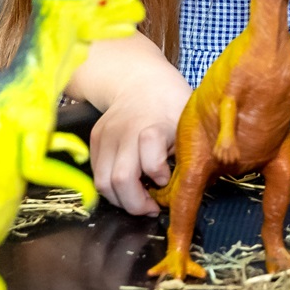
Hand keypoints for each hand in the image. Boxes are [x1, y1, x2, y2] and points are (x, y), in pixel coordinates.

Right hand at [88, 75, 188, 216]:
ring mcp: (106, 136)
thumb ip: (190, 152)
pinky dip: (110, 187)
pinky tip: (127, 186)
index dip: (160, 177)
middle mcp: (126, 132)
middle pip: (121, 179)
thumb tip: (195, 184)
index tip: (167, 180)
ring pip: (102, 182)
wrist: (140, 81)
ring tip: (139, 200)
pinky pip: (96, 174)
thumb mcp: (189, 123)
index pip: (151, 161)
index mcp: (155, 126)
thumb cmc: (172, 104)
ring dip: (120, 200)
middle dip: (136, 203)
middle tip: (152, 208)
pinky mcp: (94, 140)